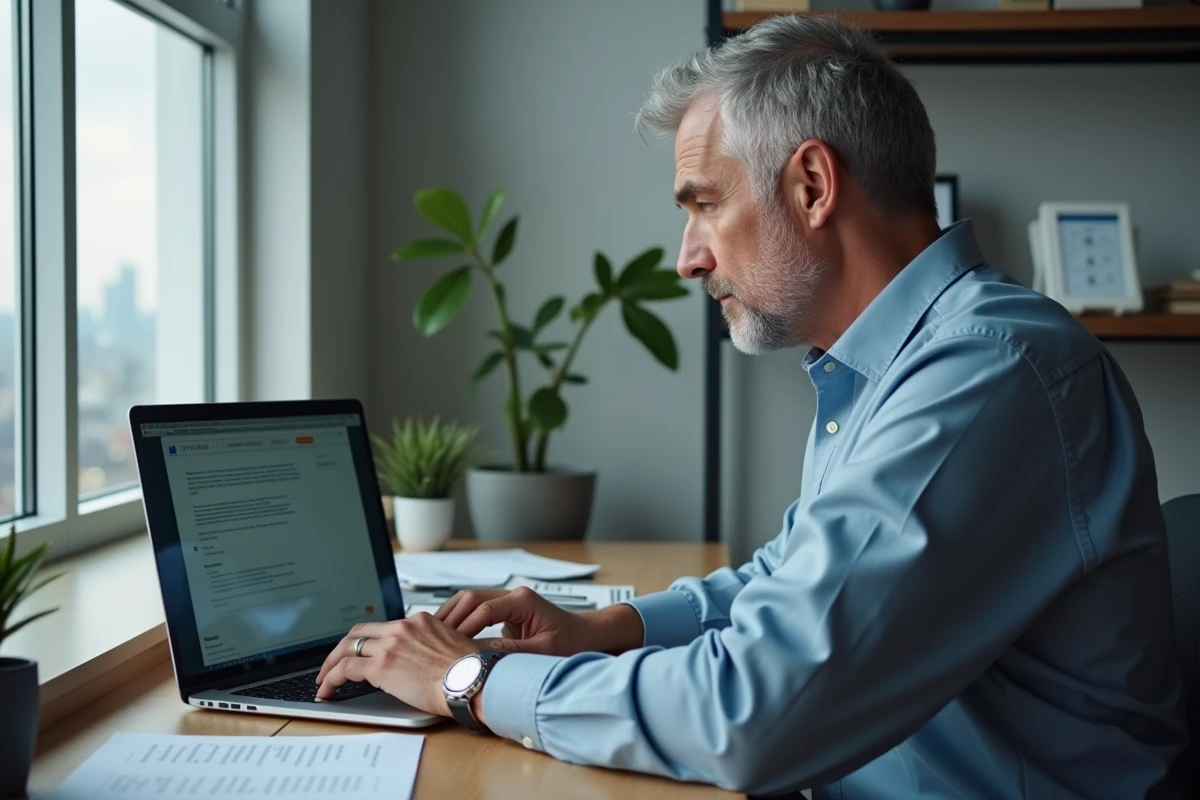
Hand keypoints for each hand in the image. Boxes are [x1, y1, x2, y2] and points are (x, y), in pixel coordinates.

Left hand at [314, 612, 478, 715]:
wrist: (473, 680)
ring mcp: (390, 645)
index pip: (383, 627)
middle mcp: (402, 628)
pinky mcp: (380, 666)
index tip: (360, 653)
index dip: (366, 641)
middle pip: (359, 632)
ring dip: (331, 664)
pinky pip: (345, 669)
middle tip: (333, 664)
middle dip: (342, 648)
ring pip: (347, 648)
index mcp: (420, 621)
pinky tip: (327, 690)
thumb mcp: (452, 648)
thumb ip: (432, 649)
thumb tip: (426, 664)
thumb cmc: (470, 672)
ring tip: (324, 680)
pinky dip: (331, 679)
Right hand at [435, 585, 643, 656]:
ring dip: (451, 617)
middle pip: (470, 597)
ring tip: (433, 637)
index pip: (483, 607)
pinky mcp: (504, 612)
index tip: (450, 644)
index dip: (464, 626)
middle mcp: (513, 596)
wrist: (587, 637)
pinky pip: (475, 611)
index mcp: (523, 600)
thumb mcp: (542, 652)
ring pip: (469, 601)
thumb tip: (479, 655)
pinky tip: (447, 638)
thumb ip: (511, 652)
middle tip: (431, 638)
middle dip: (450, 617)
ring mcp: (508, 602)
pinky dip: (460, 621)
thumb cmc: (572, 643)